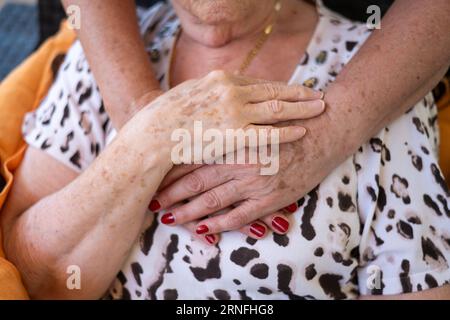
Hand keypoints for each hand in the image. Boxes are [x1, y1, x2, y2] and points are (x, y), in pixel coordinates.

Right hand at [125, 70, 324, 164]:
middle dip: (298, 93)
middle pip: (274, 90)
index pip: (259, 83)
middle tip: (317, 94)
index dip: (279, 86)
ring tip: (319, 108)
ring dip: (301, 108)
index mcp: (221, 79)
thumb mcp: (189, 94)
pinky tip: (303, 131)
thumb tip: (220, 92)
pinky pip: (269, 133)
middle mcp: (232, 90)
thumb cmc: (166, 117)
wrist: (153, 134)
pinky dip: (288, 131)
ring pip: (277, 108)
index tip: (294, 89)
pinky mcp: (235, 134)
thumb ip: (210, 92)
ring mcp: (235, 112)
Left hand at [149, 140, 325, 244]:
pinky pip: (239, 216)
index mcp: (232, 141)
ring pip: (213, 200)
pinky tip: (204, 231)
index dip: (172, 170)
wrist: (322, 132)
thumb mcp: (254, 118)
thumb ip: (229, 126)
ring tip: (169, 220)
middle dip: (171, 194)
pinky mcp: (270, 198)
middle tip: (152, 203)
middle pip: (196, 181)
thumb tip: (205, 131)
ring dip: (189, 212)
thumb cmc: (287, 123)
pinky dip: (219, 224)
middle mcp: (239, 162)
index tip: (154, 178)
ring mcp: (254, 182)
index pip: (194, 158)